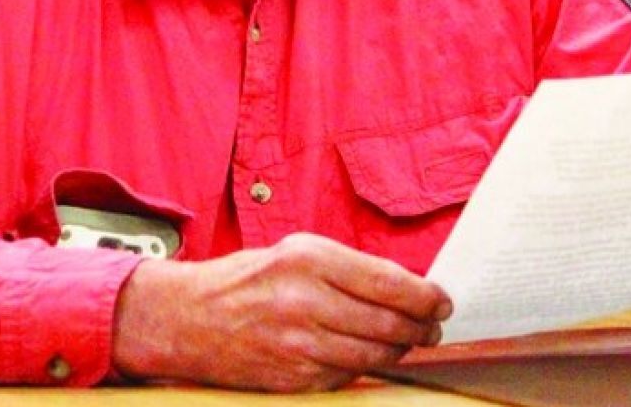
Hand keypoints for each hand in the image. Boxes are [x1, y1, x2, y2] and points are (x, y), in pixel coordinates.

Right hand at [111, 232, 450, 391]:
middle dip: (421, 327)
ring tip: (409, 341)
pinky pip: (347, 377)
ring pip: (374, 356)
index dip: (426, 296)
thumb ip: (348, 268)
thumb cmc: (247, 281)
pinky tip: (370, 356)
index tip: (441, 301)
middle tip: (433, 326)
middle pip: (389, 323)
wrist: (188, 319)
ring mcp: (299, 345)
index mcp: (308, 259)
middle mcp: (305, 302)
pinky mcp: (293, 378)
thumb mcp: (296, 253)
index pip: (389, 283)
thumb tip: (405, 286)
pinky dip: (365, 368)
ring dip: (400, 350)